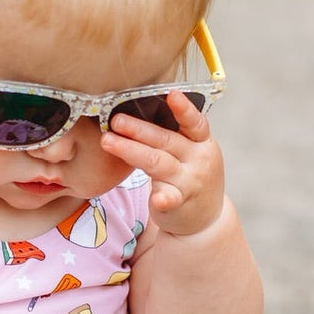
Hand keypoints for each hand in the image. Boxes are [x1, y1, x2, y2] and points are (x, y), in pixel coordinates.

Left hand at [101, 90, 226, 237]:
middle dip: (138, 129)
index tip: (171, 94)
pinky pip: (170, 199)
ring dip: (131, 150)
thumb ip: (172, 135)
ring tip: (107, 141)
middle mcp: (199, 160)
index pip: (195, 123)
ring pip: (157, 163)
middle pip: (166, 140)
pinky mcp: (180, 203)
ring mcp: (190, 182)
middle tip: (115, 120)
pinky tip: (156, 199)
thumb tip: (136, 110)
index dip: (184, 109)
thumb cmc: (190, 177)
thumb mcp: (191, 152)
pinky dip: (163, 198)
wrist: (206, 219)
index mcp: (202, 142)